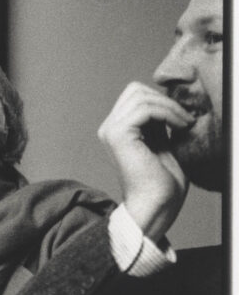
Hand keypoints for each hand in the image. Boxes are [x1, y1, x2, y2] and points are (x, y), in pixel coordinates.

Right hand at [98, 82, 194, 240]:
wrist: (156, 204)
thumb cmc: (162, 181)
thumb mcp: (161, 142)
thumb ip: (157, 122)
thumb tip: (166, 99)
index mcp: (117, 130)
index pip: (135, 95)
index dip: (160, 100)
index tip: (181, 118)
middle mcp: (109, 128)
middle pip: (135, 90)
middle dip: (164, 99)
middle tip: (184, 119)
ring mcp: (110, 131)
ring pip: (140, 95)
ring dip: (169, 106)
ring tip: (184, 123)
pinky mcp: (118, 135)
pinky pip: (145, 109)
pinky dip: (167, 113)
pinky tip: (180, 126)